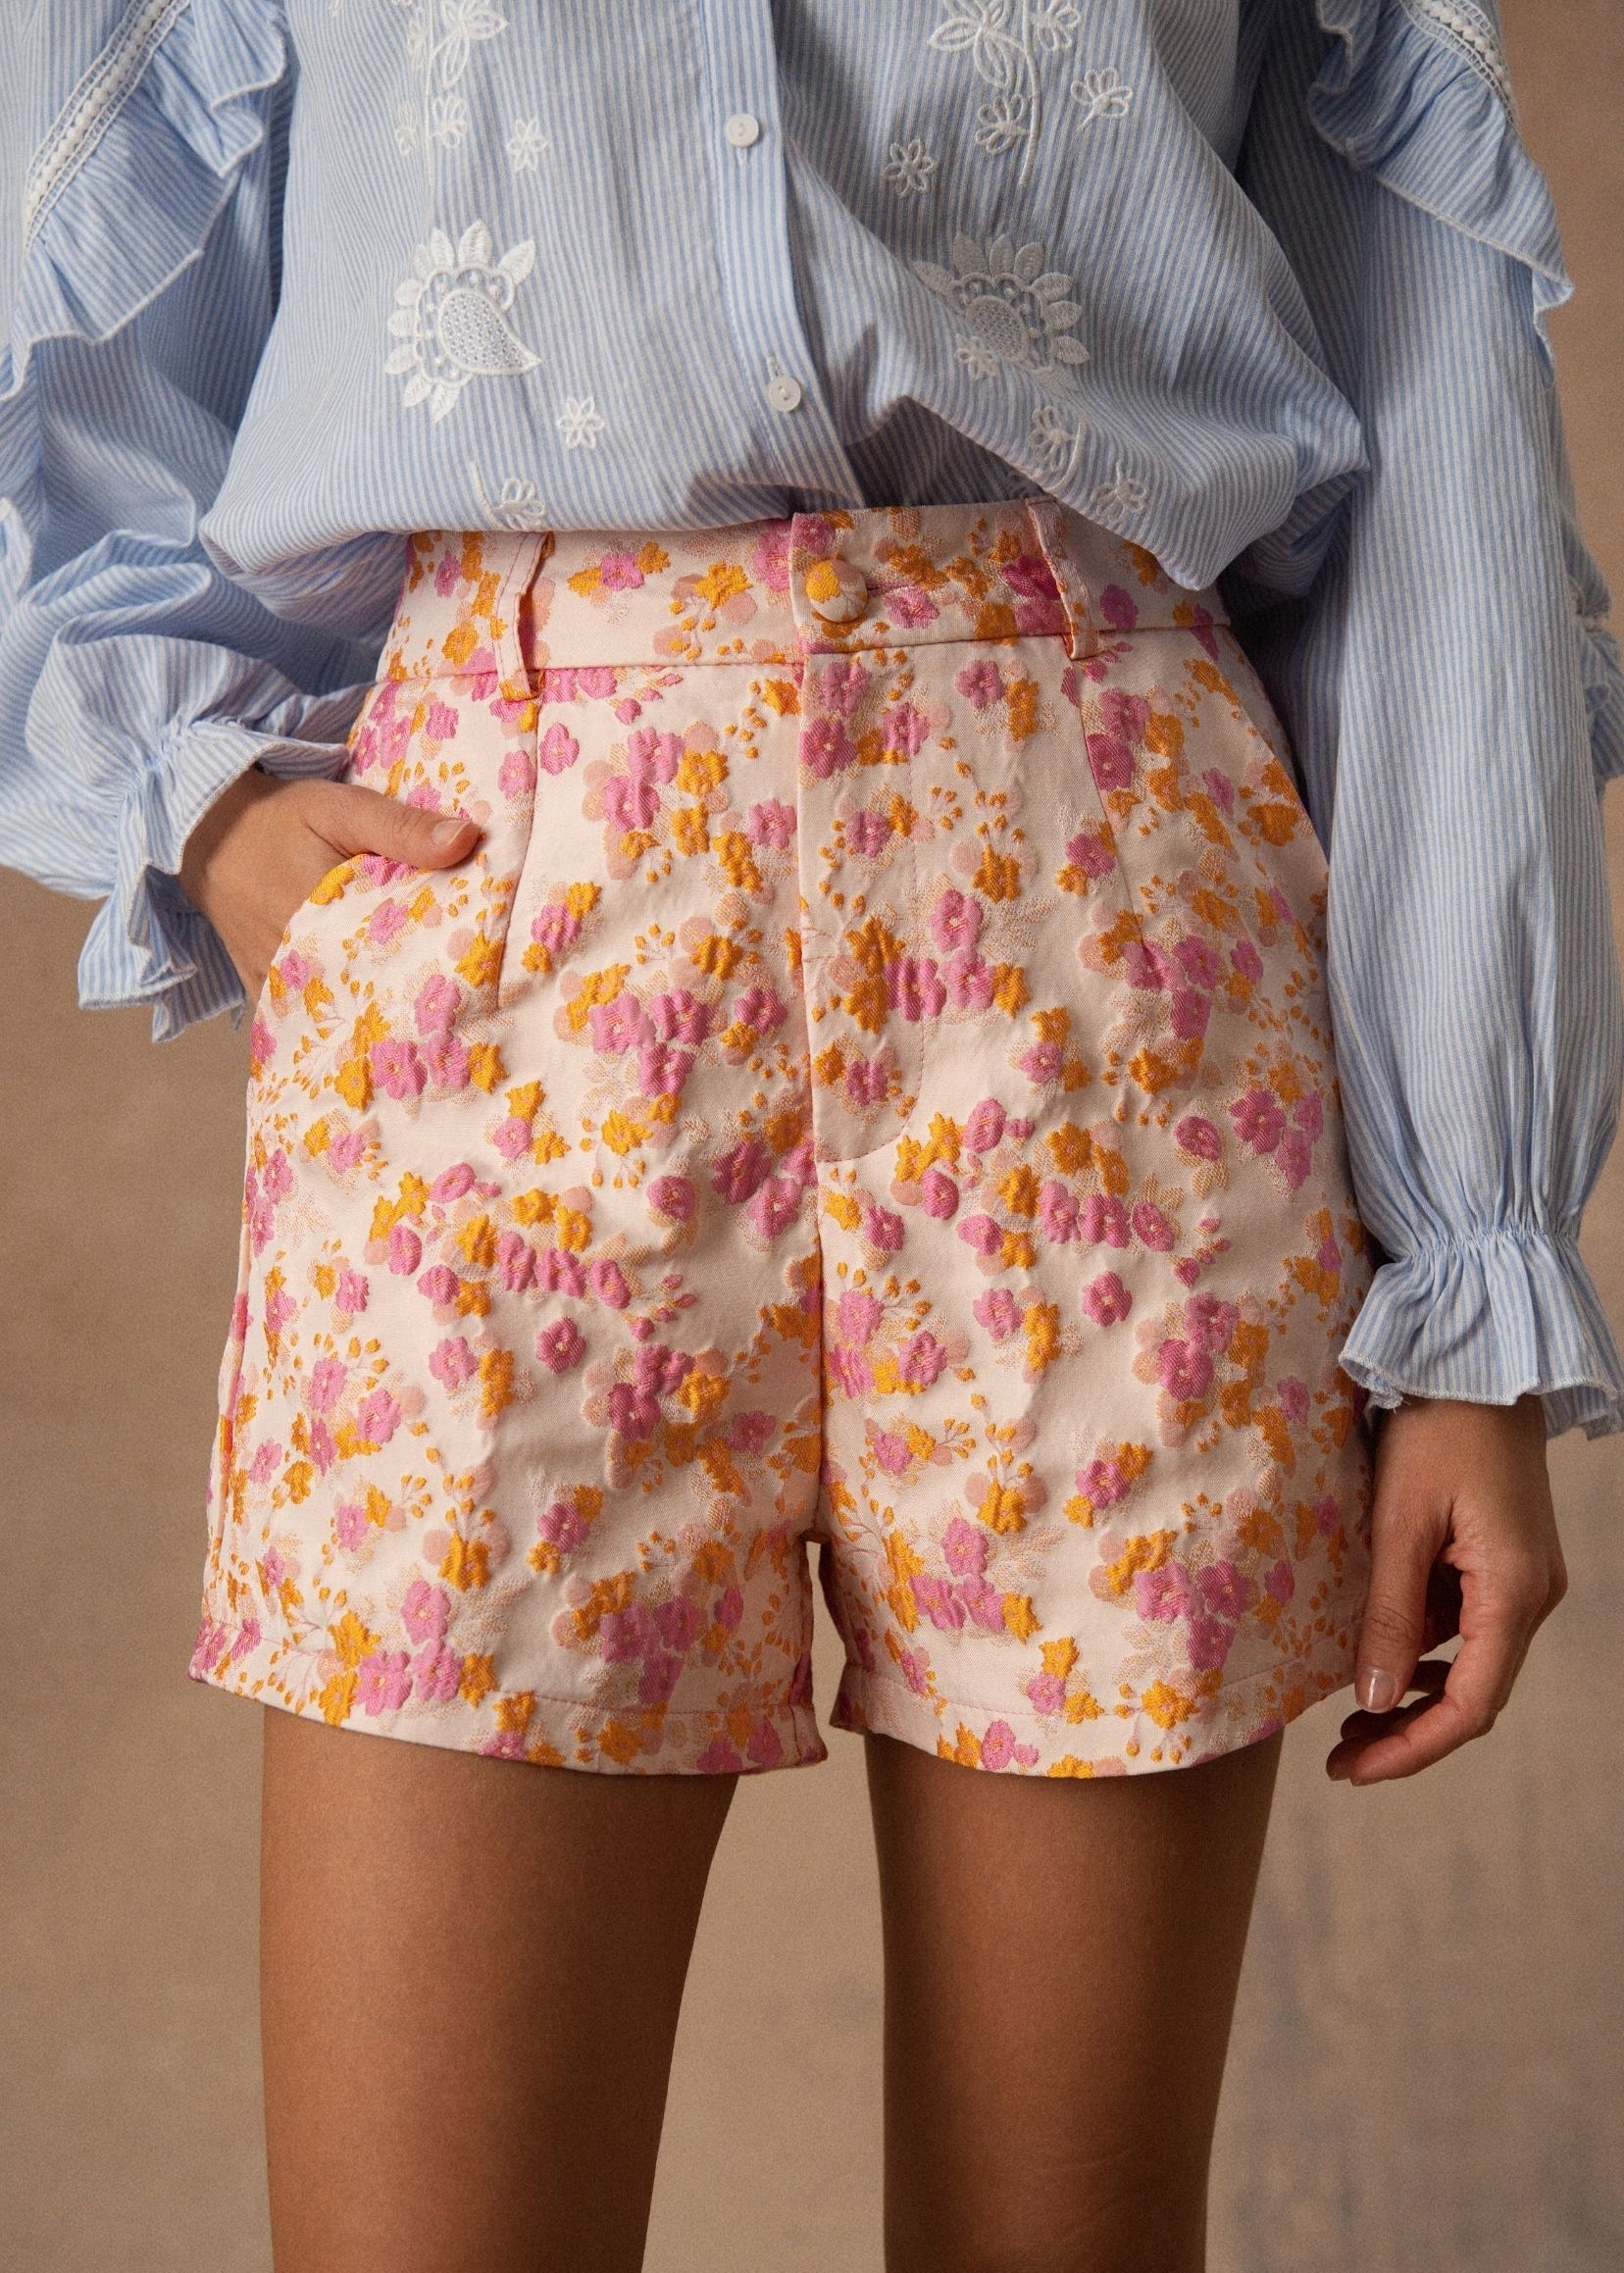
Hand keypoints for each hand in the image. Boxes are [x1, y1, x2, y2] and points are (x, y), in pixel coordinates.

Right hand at [177, 765, 484, 1006]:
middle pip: (370, 997)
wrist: (206, 831)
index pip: (393, 961)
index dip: (436, 972)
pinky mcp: (263, 990)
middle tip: (463, 1008)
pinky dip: (338, 1022)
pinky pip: (305, 1020)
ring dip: (377, 1015)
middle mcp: (295, 966)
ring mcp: (275, 985)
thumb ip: (401, 827)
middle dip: (413, 1002)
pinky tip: (374, 1034)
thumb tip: (466, 840)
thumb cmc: (278, 819)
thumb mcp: (341, 809)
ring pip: (339, 1015)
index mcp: (319, 924)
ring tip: (428, 1026)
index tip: (476, 980)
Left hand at [1327, 1390, 1566, 1784]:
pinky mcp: (1506, 1561)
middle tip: (1340, 1759)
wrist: (1476, 1361)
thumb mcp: (1398, 1522)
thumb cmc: (1436, 1428)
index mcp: (1515, 1593)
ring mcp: (1524, 1579)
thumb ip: (1387, 1616)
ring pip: (1470, 1664)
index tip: (1354, 1771)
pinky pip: (1468, 1627)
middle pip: (1474, 1695)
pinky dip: (1424, 1651)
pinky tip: (1378, 1656)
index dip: (1412, 1749)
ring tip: (1348, 1721)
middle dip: (1407, 1733)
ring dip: (1412, 1696)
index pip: (1470, 1706)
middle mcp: (1532, 1596)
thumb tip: (1372, 1702)